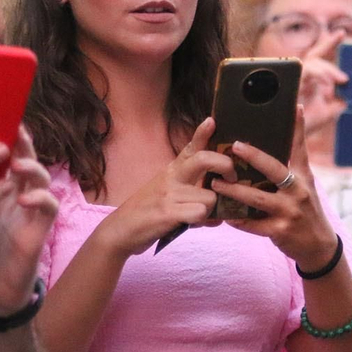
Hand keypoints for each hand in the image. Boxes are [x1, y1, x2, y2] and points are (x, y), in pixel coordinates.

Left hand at [0, 127, 59, 316]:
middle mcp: (14, 190)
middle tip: (10, 124)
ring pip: (39, 174)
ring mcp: (30, 206)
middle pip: (20, 154)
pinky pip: (48, 205)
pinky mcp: (41, 226)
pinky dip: (39, 198)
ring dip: (30, 165)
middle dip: (17, 138)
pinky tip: (24, 199)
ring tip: (16, 163)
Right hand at [98, 117, 234, 257]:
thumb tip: (219, 211)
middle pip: (204, 159)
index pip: (190, 148)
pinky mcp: (167, 212)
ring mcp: (169, 193)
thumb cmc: (147, 212)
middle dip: (225, 165)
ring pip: (210, 196)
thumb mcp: (167, 194)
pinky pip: (200, 213)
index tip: (212, 121)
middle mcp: (171, 177)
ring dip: (210, 210)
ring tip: (196, 217)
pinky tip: (190, 225)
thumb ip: (192, 196)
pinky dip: (201, 222)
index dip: (202, 133)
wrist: (120, 230)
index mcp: (172, 170)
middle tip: (231, 178)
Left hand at [210, 106, 338, 269]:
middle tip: (234, 146)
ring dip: (234, 191)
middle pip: (274, 170)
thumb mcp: (306, 184)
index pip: (300, 148)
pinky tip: (225, 215)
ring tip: (216, 184)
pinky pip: (254, 224)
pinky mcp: (280, 230)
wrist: (319, 245)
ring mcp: (289, 212)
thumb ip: (293, 163)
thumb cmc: (306, 208)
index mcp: (303, 177)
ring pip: (257, 199)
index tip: (292, 107)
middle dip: (254, 157)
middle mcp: (298, 191)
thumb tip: (284, 134)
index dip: (297, 127)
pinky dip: (238, 219)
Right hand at [298, 30, 347, 135]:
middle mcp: (300, 77)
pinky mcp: (289, 86)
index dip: (329, 44)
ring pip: (309, 63)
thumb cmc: (304, 125)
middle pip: (314, 57)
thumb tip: (349, 97)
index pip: (319, 57)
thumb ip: (338, 104)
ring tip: (341, 81)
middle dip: (329, 52)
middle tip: (345, 75)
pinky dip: (318, 76)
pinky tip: (329, 86)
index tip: (342, 33)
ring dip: (326, 70)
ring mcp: (293, 81)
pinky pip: (304, 72)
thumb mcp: (327, 113)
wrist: (291, 140)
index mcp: (309, 80)